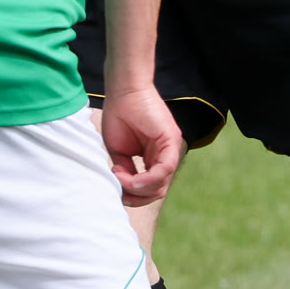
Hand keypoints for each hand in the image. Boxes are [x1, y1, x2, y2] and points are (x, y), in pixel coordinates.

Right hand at [99, 82, 184, 207]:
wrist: (123, 91)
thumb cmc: (118, 116)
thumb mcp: (118, 151)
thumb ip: (126, 170)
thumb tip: (127, 187)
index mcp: (153, 159)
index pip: (151, 189)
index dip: (135, 197)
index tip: (119, 194)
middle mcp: (164, 157)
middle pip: (158, 191)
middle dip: (138, 197)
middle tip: (121, 191)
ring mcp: (169, 150)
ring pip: (161, 185)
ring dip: (139, 189)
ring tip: (121, 179)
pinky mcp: (171, 142)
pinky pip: (164, 169)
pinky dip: (147, 179)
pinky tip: (130, 177)